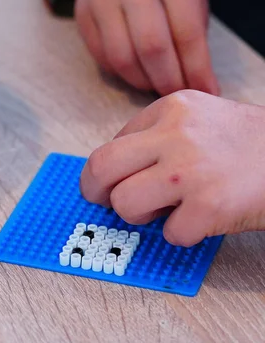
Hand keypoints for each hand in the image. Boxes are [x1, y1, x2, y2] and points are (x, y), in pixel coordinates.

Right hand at [76, 0, 218, 95]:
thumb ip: (191, 34)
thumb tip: (198, 84)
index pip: (187, 33)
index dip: (197, 70)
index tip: (206, 91)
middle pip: (151, 48)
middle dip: (168, 80)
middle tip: (177, 92)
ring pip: (121, 58)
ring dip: (142, 81)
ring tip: (156, 85)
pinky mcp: (82, 13)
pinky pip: (101, 56)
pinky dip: (121, 72)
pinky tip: (135, 71)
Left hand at [80, 90, 264, 245]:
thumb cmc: (249, 144)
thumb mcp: (199, 118)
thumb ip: (157, 135)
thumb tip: (113, 169)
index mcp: (170, 108)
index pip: (112, 144)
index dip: (108, 170)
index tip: (111, 183)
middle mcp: (175, 134)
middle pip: (100, 167)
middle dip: (94, 192)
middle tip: (102, 202)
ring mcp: (191, 169)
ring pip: (124, 203)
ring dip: (139, 216)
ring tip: (166, 210)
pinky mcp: (210, 205)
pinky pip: (169, 233)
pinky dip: (182, 233)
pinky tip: (202, 219)